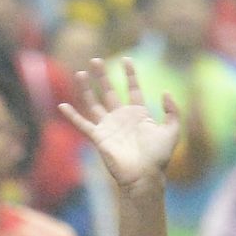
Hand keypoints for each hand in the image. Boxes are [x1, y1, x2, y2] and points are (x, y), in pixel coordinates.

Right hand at [60, 58, 183, 190]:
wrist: (144, 176)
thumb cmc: (159, 157)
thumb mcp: (172, 130)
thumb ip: (172, 110)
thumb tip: (165, 92)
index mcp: (139, 114)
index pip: (133, 89)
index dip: (130, 74)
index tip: (126, 59)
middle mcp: (121, 118)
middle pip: (109, 91)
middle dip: (102, 76)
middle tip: (95, 60)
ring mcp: (109, 127)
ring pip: (94, 103)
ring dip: (86, 89)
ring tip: (80, 73)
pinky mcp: (99, 138)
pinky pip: (83, 124)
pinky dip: (72, 116)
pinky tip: (62, 106)